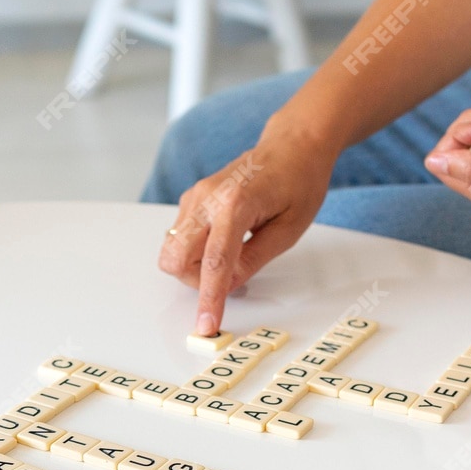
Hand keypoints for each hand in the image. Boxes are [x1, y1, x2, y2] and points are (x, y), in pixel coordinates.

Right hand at [158, 129, 334, 336]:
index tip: (206, 324)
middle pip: (175, 258)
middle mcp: (207, 197)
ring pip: (172, 250)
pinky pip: (179, 237)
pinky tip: (223, 241)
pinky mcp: (191, 199)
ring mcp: (195, 196)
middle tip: (229, 274)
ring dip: (195, 267)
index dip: (210, 298)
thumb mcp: (288, 230)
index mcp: (236, 203)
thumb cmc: (298, 182)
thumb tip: (226, 286)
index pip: (214, 261)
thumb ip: (253, 259)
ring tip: (231, 255)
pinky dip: (195, 251)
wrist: (292, 145)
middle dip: (196, 280)